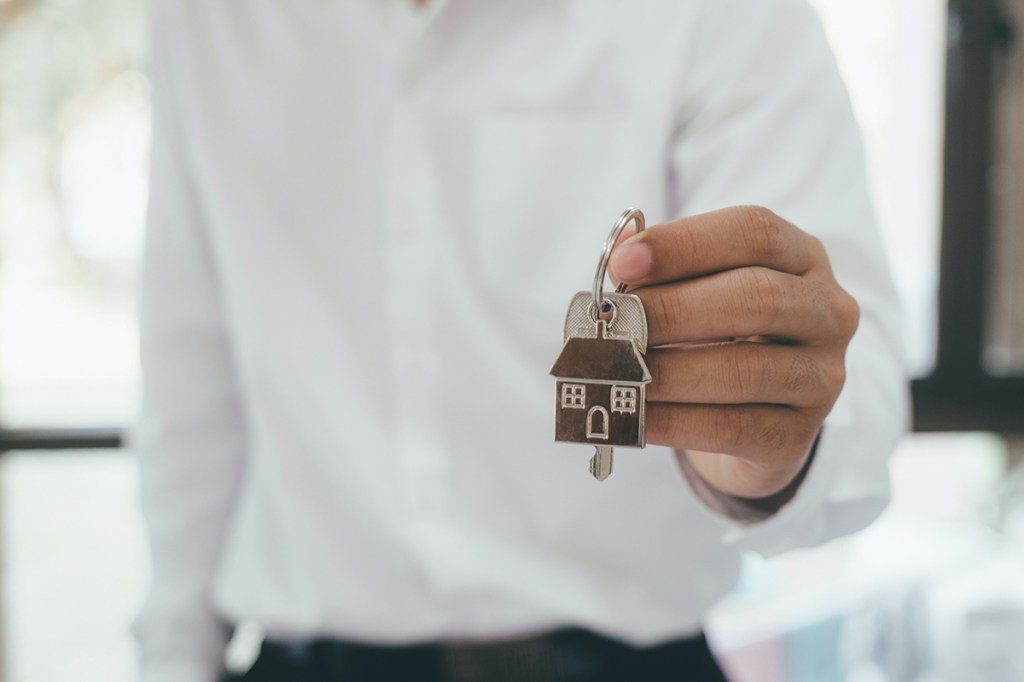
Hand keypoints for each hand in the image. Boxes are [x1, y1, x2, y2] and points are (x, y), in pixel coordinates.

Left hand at [609, 206, 858, 499]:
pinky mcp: (797, 435)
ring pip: (745, 370)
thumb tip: (621, 250)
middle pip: (757, 296)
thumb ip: (662, 267)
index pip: (754, 232)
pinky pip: (731, 428)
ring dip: (668, 371)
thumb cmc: (716, 336)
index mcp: (801, 257)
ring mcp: (821, 377)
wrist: (751, 421)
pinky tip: (633, 415)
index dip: (685, 243)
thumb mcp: (698, 290)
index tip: (622, 263)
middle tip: (615, 323)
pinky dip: (673, 422)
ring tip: (614, 371)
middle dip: (674, 309)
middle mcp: (827, 312)